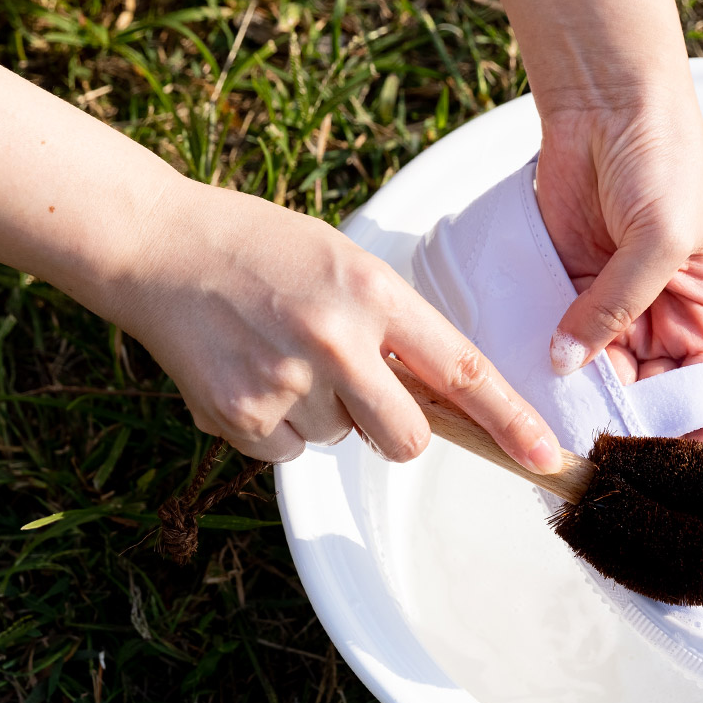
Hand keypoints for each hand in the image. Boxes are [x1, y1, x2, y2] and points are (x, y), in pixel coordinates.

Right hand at [116, 179, 564, 467]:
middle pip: (408, 440)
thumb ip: (395, 328)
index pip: (464, 371)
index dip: (512, 420)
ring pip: (342, 441)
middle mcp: (336, 339)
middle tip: (357, 388)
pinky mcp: (240, 417)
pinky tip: (249, 373)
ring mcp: (286, 382)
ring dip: (323, 414)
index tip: (546, 456)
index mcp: (374, 291)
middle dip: (397, 431)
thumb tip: (442, 401)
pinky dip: (275, 426)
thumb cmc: (261, 250)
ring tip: (279, 354)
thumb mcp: (346, 265)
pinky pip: (289, 453)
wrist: (156, 245)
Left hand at [535, 93, 702, 447]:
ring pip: (594, 381)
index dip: (684, 437)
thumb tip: (569, 362)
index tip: (655, 473)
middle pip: (642, 399)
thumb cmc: (662, 158)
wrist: (605, 102)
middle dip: (620, 428)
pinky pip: (555, 347)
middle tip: (588, 461)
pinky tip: (528, 392)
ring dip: (575, 404)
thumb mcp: (661, 238)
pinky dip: (543, 370)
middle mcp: (659, 325)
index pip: (701, 397)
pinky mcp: (565, 295)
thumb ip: (618, 305)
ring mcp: (608, 312)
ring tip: (553, 436)